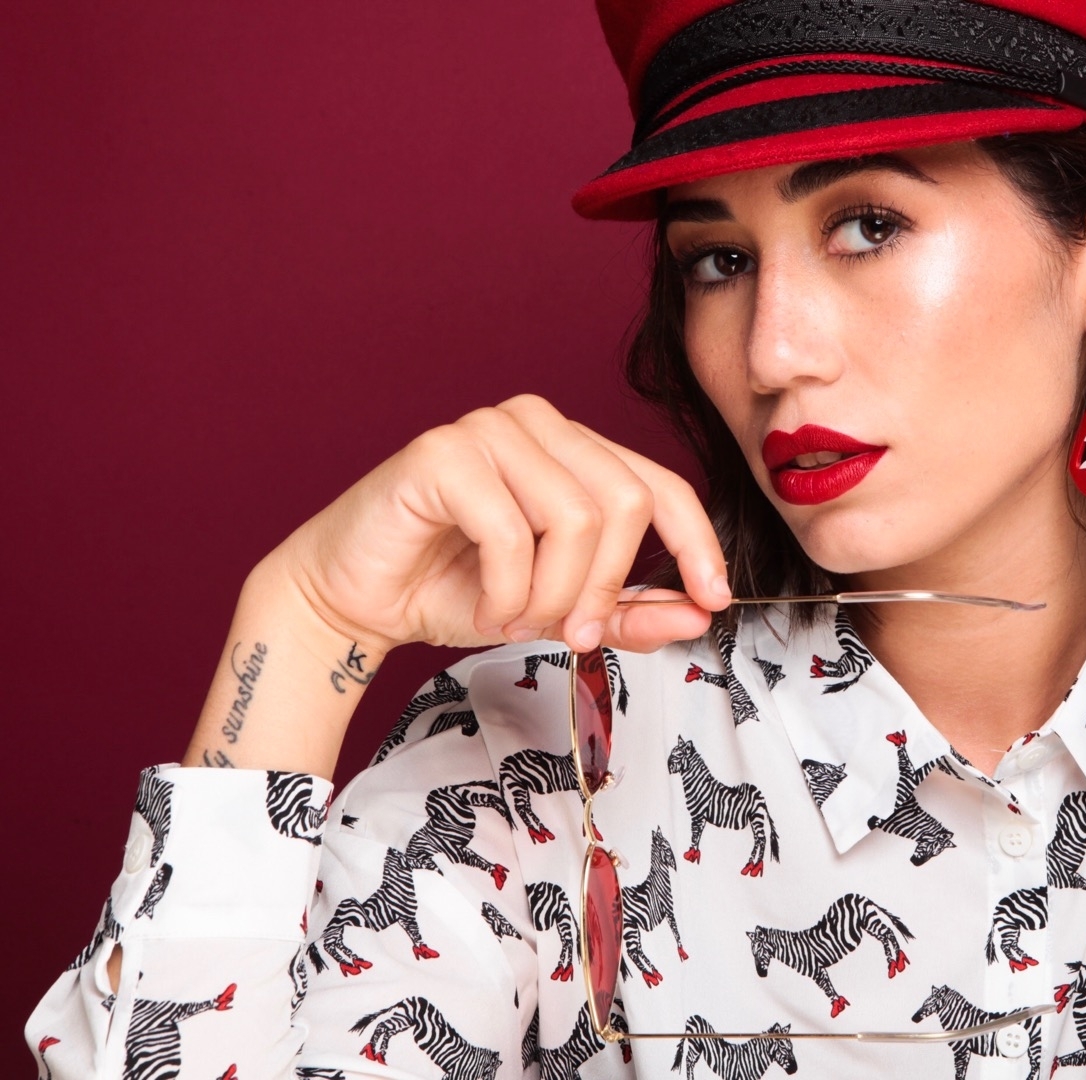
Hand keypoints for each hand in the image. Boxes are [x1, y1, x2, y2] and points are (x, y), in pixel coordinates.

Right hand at [268, 394, 727, 655]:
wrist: (358, 599)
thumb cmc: (453, 589)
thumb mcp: (560, 609)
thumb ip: (627, 609)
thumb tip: (697, 613)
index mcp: (574, 449)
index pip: (661, 485)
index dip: (696, 544)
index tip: (713, 600)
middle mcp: (538, 425)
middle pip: (624, 503)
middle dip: (606, 586)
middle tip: (574, 633)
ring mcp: (489, 429)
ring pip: (576, 518)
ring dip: (551, 594)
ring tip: (513, 615)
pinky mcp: (442, 453)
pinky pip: (511, 533)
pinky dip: (505, 590)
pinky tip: (483, 604)